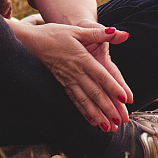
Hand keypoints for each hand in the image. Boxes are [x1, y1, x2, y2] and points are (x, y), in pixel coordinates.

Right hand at [13, 19, 133, 130]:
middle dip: (108, 108)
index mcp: (83, 59)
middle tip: (120, 120)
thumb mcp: (79, 30)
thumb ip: (100, 33)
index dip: (113, 87)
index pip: (101, 75)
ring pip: (85, 100)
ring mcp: (69, 80)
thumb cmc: (57, 34)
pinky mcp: (63, 84)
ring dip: (97, 114)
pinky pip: (75, 100)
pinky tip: (92, 121)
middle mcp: (76, 72)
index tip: (124, 99)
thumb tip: (120, 33)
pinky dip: (84, 112)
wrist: (33, 42)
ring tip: (108, 127)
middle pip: (95, 92)